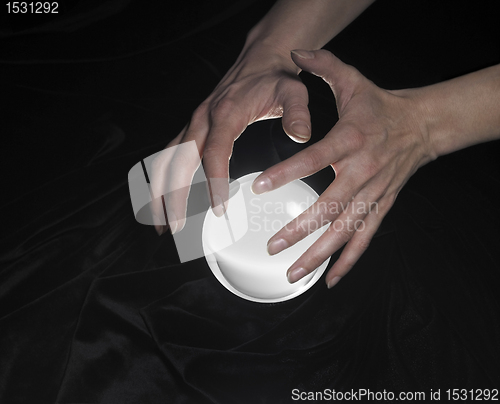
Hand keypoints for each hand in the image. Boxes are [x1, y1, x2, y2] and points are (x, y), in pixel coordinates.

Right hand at [150, 43, 313, 234]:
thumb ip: (298, 114)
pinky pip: (168, 155)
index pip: (214, 152)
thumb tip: (300, 136)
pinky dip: (161, 179)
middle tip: (177, 228)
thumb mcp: (293, 92)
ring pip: (165, 159)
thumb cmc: (275, 79)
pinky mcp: (192, 127)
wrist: (260, 60)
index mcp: (226, 113)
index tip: (219, 208)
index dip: (214, 182)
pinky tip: (162, 198)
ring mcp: (194, 123)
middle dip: (174, 196)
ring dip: (159, 191)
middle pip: (179, 161)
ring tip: (162, 222)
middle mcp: (202, 118)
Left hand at [251, 49, 435, 288]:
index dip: (287, 172)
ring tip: (292, 272)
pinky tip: (330, 280)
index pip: (315, 158)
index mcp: (351, 139)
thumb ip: (324, 66)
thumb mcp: (353, 81)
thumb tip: (295, 54)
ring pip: (346, 230)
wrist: (420, 125)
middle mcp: (363, 171)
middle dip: (299, 228)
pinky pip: (366, 238)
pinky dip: (348, 261)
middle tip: (270, 244)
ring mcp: (374, 193)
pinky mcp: (382, 207)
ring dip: (319, 253)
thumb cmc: (379, 106)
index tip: (258, 186)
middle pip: (330, 205)